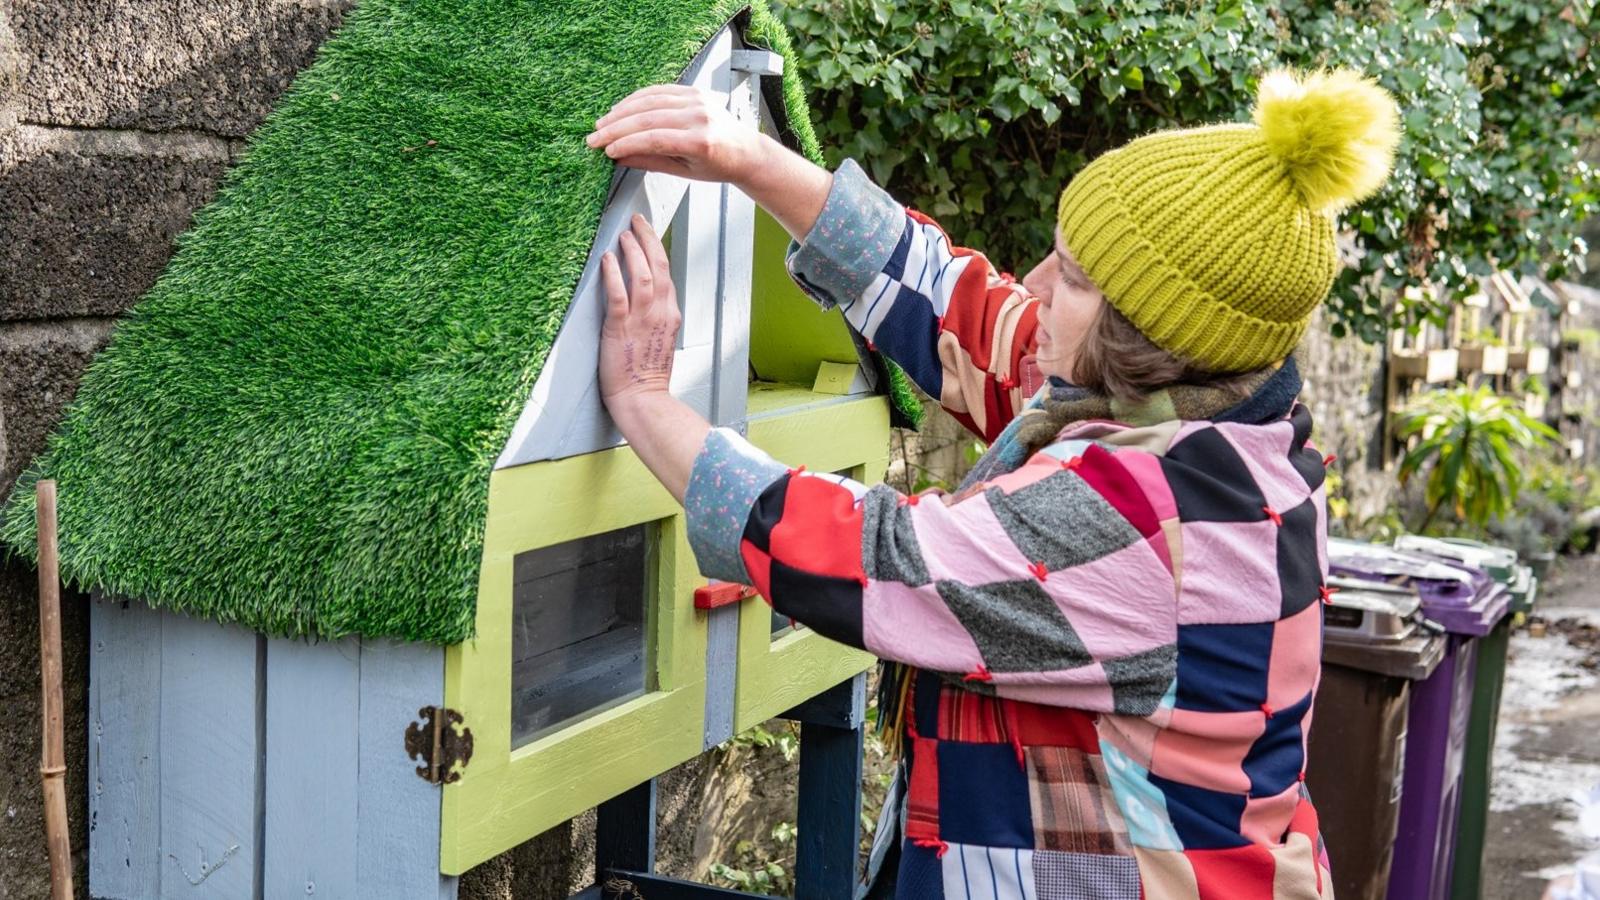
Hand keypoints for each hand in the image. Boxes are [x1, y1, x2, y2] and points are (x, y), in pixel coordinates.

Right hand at [586, 85, 768, 183]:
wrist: (745, 150)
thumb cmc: (717, 166)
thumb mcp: (684, 172)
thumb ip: (650, 162)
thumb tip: (618, 158)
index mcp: (700, 142)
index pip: (653, 139)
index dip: (625, 144)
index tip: (606, 151)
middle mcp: (699, 117)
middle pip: (647, 119)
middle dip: (615, 128)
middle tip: (594, 138)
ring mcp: (697, 100)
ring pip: (649, 101)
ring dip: (621, 111)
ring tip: (602, 123)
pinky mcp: (694, 91)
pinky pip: (659, 90)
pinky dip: (636, 98)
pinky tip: (621, 108)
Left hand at [600, 215, 681, 416]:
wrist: (642, 400)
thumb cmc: (646, 378)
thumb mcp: (659, 343)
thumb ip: (655, 321)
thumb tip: (646, 305)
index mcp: (670, 316)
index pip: (667, 275)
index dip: (657, 251)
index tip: (648, 235)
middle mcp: (660, 313)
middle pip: (659, 266)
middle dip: (649, 239)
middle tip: (638, 221)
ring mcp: (642, 320)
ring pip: (643, 275)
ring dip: (633, 251)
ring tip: (624, 235)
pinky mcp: (620, 329)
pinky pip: (619, 295)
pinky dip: (614, 275)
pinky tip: (608, 259)